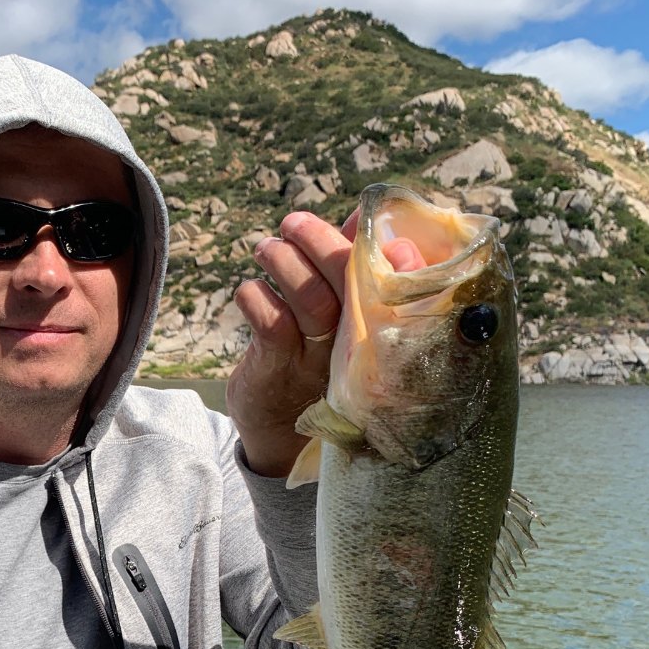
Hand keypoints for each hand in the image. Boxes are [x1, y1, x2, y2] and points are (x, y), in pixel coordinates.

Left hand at [227, 210, 425, 478]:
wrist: (279, 433)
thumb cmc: (312, 360)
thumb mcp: (339, 318)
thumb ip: (351, 267)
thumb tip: (362, 215)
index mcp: (376, 326)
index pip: (396, 281)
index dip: (390, 249)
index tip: (362, 215)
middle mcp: (355, 343)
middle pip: (350, 278)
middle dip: (319, 239)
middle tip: (293, 222)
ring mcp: (317, 358)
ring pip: (310, 295)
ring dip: (282, 260)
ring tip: (265, 249)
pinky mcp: (279, 369)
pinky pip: (271, 322)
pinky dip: (255, 295)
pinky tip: (251, 291)